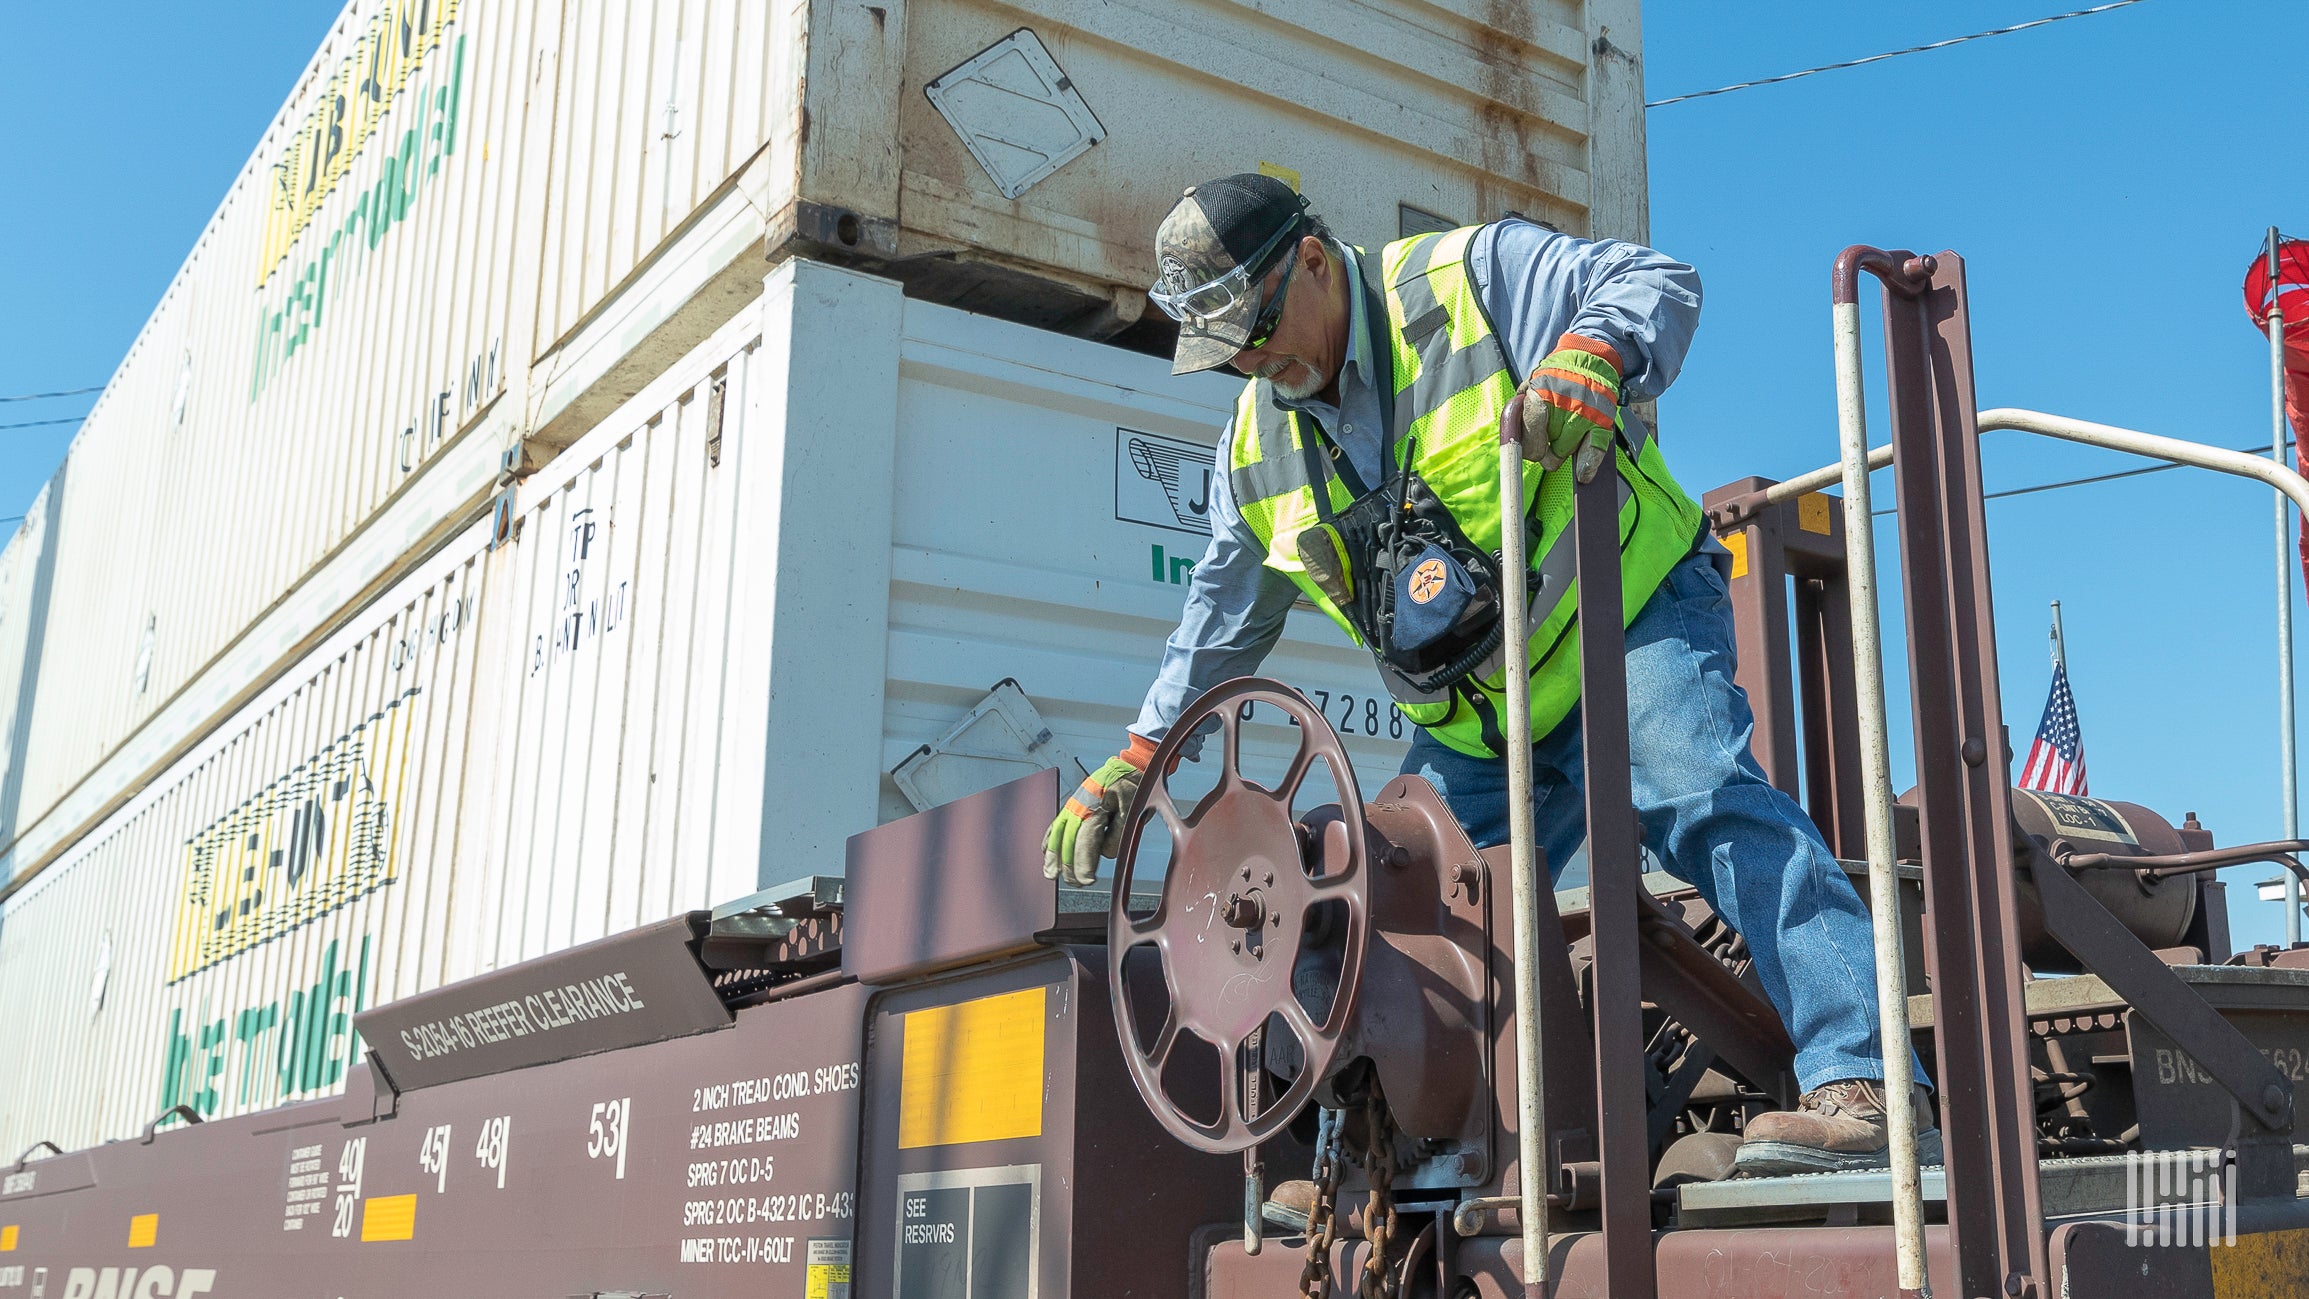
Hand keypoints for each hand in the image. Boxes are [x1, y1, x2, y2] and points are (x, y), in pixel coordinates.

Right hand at [1042, 735, 1157, 886]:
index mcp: (1094, 807)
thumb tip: (1106, 852)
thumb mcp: (1132, 807)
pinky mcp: (1073, 806)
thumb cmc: (1132, 787)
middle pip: (1069, 841)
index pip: (1085, 841)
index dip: (1084, 862)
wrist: (1128, 766)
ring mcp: (1073, 806)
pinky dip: (1049, 838)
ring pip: (1058, 834)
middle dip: (1070, 865)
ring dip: (1054, 855)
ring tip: (1051, 874)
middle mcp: (1079, 807)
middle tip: (1076, 883)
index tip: (1087, 880)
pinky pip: (1057, 824)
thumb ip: (1119, 831)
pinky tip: (1044, 852)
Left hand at [1518, 334, 1623, 482]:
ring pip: (1567, 452)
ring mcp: (1584, 415)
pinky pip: (1594, 451)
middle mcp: (1562, 408)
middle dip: (1546, 450)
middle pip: (1548, 452)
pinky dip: (1588, 465)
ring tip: (1564, 433)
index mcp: (1539, 397)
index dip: (1529, 449)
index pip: (1530, 440)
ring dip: (1564, 449)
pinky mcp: (1603, 420)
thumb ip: (1519, 410)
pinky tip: (1583, 474)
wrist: (1590, 358)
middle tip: (1549, 439)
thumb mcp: (1530, 384)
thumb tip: (1513, 438)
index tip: (1532, 450)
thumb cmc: (1555, 375)